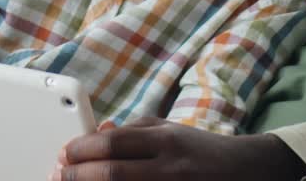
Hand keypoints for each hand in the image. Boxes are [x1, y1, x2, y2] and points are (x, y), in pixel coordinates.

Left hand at [52, 117, 305, 180]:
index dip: (81, 149)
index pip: (114, 141)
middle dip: (77, 176)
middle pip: (112, 174)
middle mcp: (170, 166)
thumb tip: (95, 133)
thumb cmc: (201, 150)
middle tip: (59, 175)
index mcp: (165, 139)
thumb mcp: (170, 129)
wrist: (247, 172)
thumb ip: (133, 130)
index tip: (63, 154)